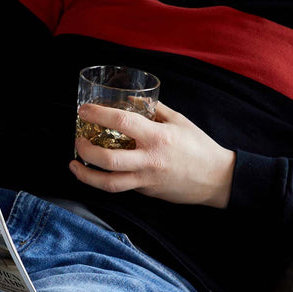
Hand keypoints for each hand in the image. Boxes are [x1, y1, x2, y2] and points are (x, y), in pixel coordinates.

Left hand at [70, 101, 235, 207]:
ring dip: (86, 175)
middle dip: (86, 149)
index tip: (84, 111)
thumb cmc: (199, 147)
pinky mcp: (147, 191)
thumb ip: (154, 109)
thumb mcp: (179, 120)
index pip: (122, 123)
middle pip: (107, 159)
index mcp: (158, 137)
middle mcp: (149, 160)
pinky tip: (97, 172)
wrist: (217, 179)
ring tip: (75, 164)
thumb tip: (131, 100)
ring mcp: (147, 179)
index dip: (99, 115)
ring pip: (108, 183)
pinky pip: (122, 186)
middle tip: (78, 139)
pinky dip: (105, 179)